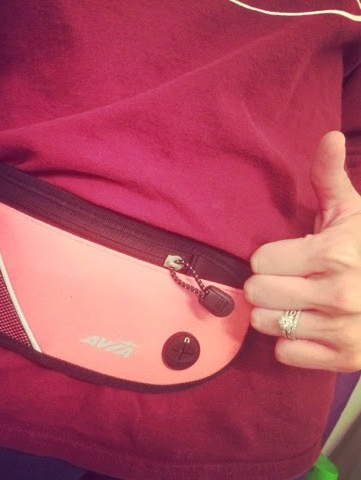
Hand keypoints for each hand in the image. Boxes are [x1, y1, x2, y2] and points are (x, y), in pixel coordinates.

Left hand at [244, 131, 360, 371]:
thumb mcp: (353, 211)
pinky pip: (285, 353)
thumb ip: (330, 177)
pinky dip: (289, 343)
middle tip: (286, 281)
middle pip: (257, 292)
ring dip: (273, 313)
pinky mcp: (344, 359)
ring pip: (266, 323)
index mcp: (334, 253)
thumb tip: (326, 136)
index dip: (269, 258)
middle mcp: (337, 294)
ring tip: (294, 303)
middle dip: (266, 285)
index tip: (285, 257)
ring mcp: (341, 330)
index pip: (259, 261)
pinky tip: (307, 327)